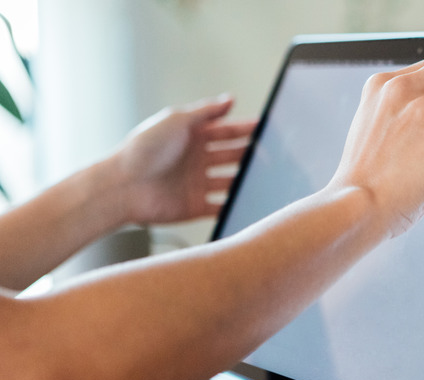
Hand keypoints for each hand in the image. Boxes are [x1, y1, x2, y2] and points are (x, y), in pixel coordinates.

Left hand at [112, 95, 255, 223]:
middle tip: (272, 154)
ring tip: (264, 178)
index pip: (227, 132)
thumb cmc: (143, 149)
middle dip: (252, 154)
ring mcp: (197, 183)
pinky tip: (248, 202)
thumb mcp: (177, 120)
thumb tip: (232, 99)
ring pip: (231, 181)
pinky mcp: (195, 206)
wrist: (122, 186)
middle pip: (233, 156)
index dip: (246, 129)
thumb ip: (207, 111)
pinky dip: (234, 206)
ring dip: (246, 180)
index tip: (267, 128)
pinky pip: (221, 206)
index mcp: (192, 137)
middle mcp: (196, 159)